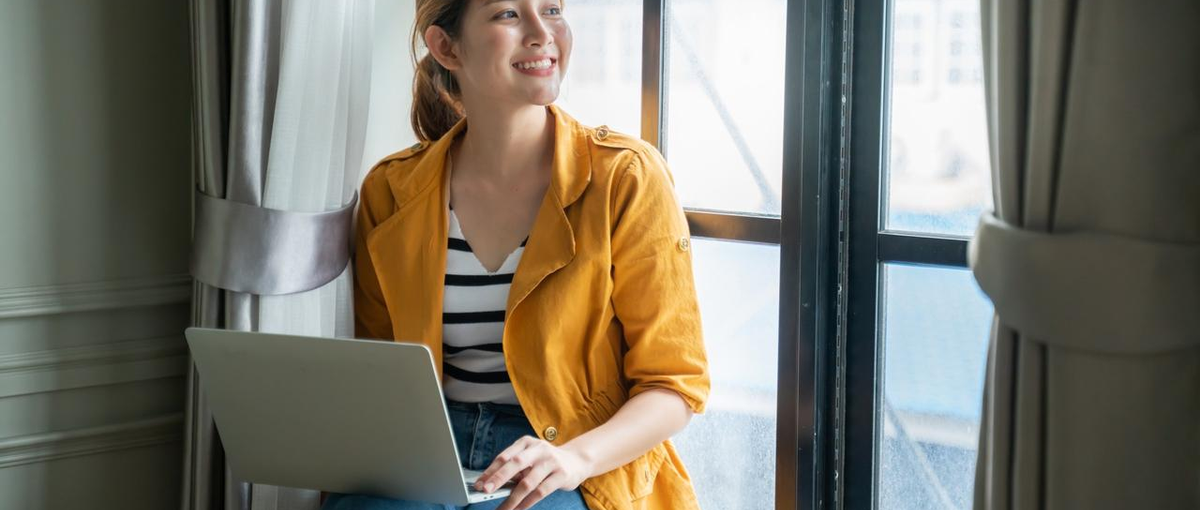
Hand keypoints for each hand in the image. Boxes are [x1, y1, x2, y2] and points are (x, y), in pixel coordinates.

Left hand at [475, 435, 592, 509]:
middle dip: (498, 478)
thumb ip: (515, 468)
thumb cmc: (546, 461)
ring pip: (528, 482)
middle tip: (486, 491)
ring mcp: (551, 461)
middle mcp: (538, 449)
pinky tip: (519, 509)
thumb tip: (492, 484)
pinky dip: (528, 502)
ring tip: (503, 509)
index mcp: (526, 443)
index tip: (478, 484)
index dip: (490, 471)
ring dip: (513, 498)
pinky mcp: (561, 474)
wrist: (577, 460)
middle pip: (515, 464)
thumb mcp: (530, 458)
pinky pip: (541, 491)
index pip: (504, 456)